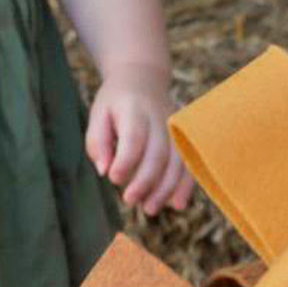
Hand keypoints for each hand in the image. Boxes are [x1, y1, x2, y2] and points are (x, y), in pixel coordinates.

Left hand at [85, 69, 194, 217]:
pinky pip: (189, 163)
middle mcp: (160, 117)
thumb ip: (98, 142)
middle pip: (158, 152)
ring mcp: (176, 127)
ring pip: (177, 160)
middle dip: (145, 181)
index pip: (134, 136)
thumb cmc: (115, 102)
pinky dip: (185, 185)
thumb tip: (104, 171)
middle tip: (130, 200)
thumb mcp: (98, 115)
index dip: (126, 160)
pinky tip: (177, 204)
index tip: (113, 178)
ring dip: (166, 188)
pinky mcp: (185, 137)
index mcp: (134, 109)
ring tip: (149, 209)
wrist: (143, 77)